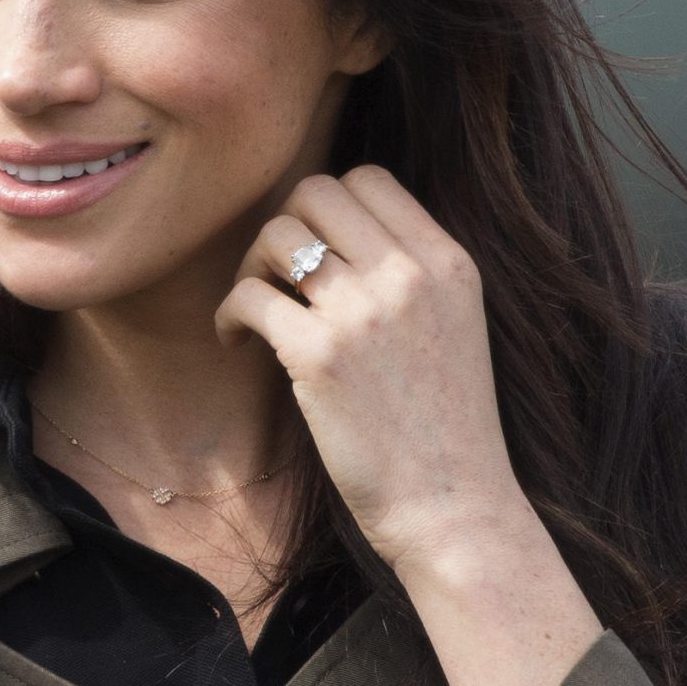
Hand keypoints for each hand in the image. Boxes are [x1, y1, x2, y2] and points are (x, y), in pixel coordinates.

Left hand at [213, 164, 527, 582]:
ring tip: (255, 314)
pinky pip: (249, 296)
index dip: (326, 206)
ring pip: (276, 235)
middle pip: (314, 192)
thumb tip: (336, 237)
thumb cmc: (446, 429)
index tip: (313, 251)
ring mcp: (363, 311)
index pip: (368, 178)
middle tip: (274, 278)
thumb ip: (411, 274)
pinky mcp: (319, 355)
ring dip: (250, 268)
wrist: (454, 507)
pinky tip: (236, 342)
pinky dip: (230, 314)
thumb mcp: (456, 326)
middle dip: (283, 228)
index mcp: (448, 262)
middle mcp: (409, 274)